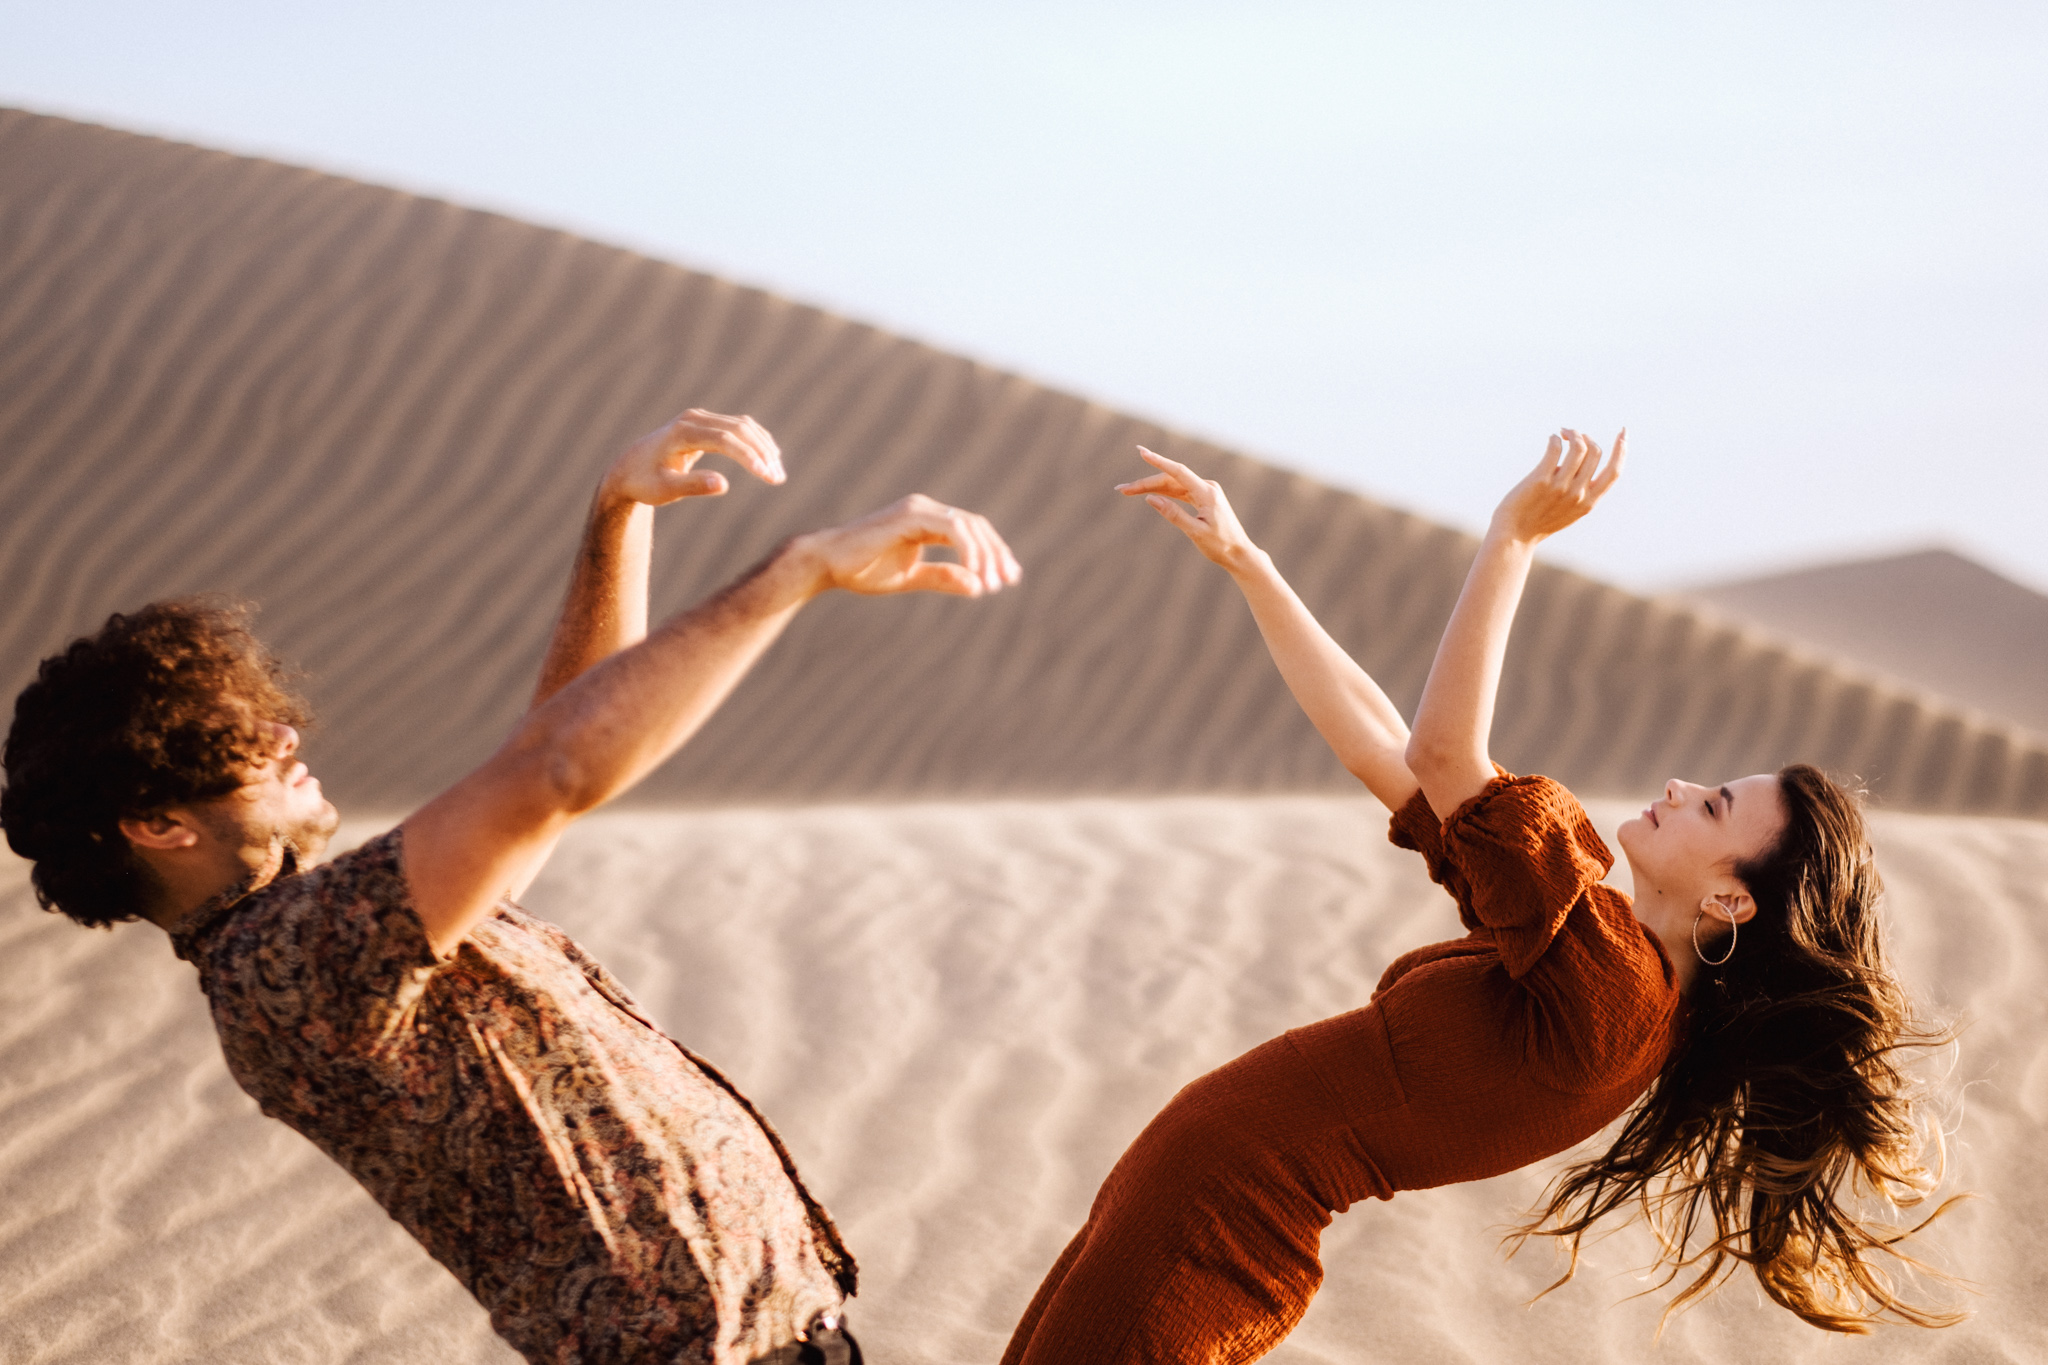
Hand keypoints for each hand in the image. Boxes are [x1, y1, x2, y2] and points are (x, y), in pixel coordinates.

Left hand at [601, 408, 785, 506]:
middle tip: (777, 479)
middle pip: (739, 429)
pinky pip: (737, 427)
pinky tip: (768, 458)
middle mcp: (693, 419)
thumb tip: (723, 484)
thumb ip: (692, 486)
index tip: (767, 477)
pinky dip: (755, 442)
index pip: (725, 440)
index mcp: (682, 433)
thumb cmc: (645, 482)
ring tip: (776, 474)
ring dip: (763, 447)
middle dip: (762, 453)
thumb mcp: (664, 490)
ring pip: (742, 426)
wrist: (629, 469)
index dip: (748, 457)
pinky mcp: (705, 423)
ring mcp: (700, 418)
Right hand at [793, 494, 1021, 597]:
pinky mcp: (910, 515)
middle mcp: (925, 508)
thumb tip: (978, 587)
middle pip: (976, 525)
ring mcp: (918, 508)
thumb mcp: (911, 577)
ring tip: (991, 583)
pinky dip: (967, 549)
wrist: (826, 564)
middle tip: (1006, 582)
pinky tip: (974, 572)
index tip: (1007, 580)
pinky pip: (951, 528)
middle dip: (996, 554)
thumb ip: (943, 578)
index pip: (971, 531)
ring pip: (967, 525)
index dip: (993, 553)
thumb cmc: (862, 570)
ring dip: (985, 555)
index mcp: (927, 520)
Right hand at [1116, 447, 1260, 570]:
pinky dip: (1164, 492)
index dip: (1158, 461)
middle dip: (1145, 483)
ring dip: (1152, 487)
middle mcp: (1207, 487)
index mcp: (1207, 493)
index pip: (1178, 472)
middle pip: (1171, 479)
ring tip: (1128, 491)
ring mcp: (1205, 492)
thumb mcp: (1195, 532)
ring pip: (1173, 485)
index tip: (1142, 452)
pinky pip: (1180, 491)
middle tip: (1122, 489)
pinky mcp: (1203, 498)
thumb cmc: (1220, 546)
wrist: (1239, 553)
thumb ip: (1173, 514)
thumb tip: (1150, 498)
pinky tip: (1149, 493)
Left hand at [1488, 428, 1624, 543]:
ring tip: (1563, 433)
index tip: (1622, 433)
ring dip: (1572, 433)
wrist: (1514, 535)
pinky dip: (1556, 438)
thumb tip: (1581, 457)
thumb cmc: (1540, 521)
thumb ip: (1582, 491)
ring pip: (1578, 447)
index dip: (1621, 449)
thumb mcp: (1570, 511)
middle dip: (1587, 437)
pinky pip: (1555, 448)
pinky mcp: (1541, 479)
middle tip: (1574, 435)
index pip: (1614, 472)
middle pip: (1595, 453)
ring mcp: (1560, 487)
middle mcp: (1578, 494)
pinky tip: (1553, 439)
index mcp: (1589, 503)